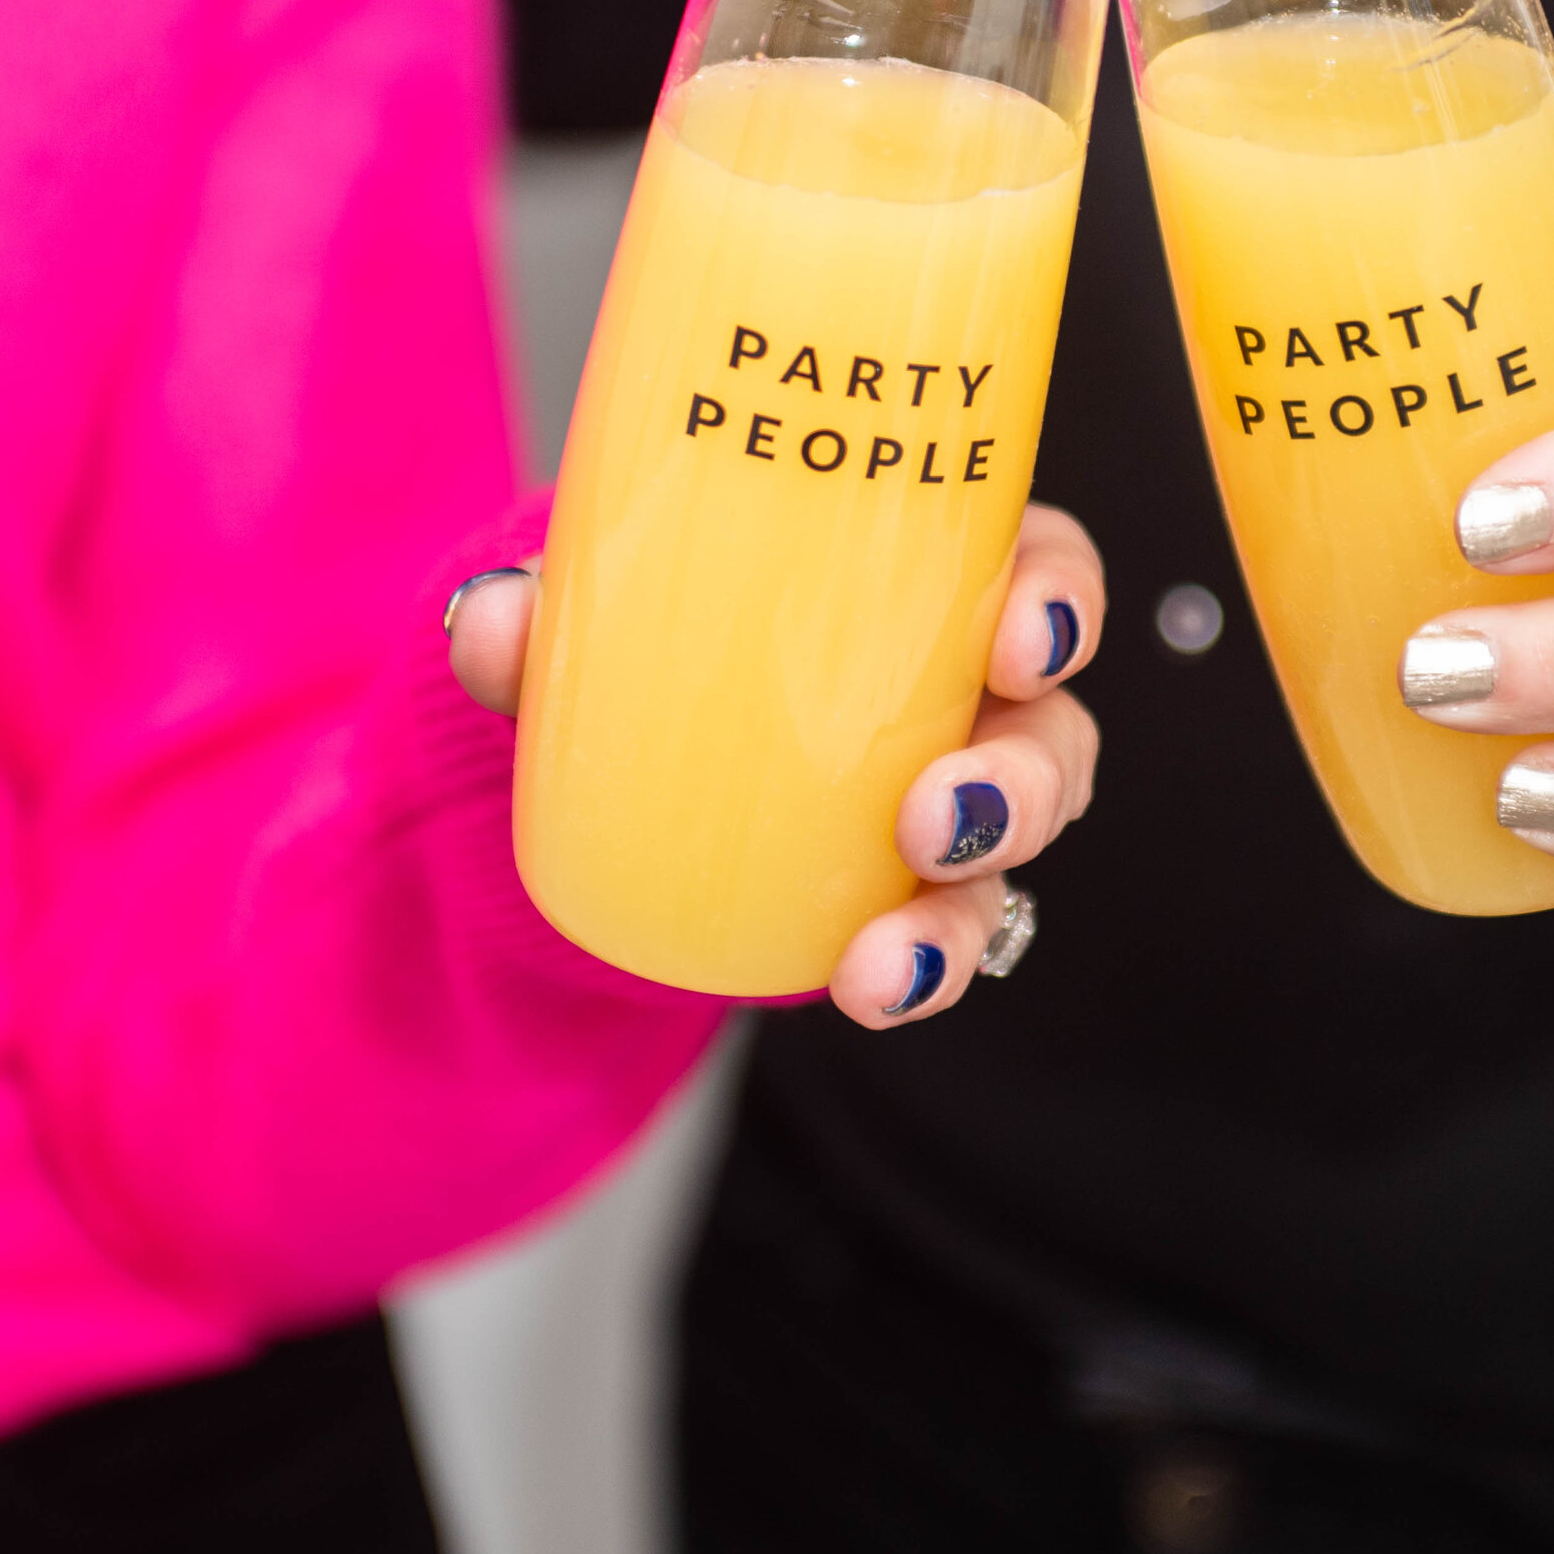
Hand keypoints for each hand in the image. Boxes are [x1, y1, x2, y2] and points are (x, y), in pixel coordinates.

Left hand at [449, 501, 1103, 1028]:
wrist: (605, 756)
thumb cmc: (649, 630)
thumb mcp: (595, 604)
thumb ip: (545, 610)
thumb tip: (492, 624)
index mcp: (927, 574)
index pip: (1040, 565)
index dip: (1061, 597)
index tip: (1020, 631)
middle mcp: (962, 688)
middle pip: (1049, 725)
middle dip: (1024, 779)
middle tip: (937, 813)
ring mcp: (942, 796)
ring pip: (1010, 850)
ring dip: (967, 902)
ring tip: (891, 953)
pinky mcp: (899, 893)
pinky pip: (942, 936)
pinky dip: (918, 968)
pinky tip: (875, 988)